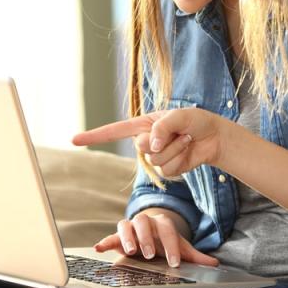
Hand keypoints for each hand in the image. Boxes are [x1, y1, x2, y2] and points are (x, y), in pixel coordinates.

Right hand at [72, 108, 228, 177]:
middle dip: (162, 140)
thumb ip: (162, 128)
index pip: (113, 131)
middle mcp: (146, 141)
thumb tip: (151, 146)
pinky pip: (168, 170)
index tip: (74, 140)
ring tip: (186, 140)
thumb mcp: (180, 117)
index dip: (93, 136)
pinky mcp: (167, 168)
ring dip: (176, 150)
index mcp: (143, 124)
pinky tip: (188, 151)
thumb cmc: (196, 121)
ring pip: (156, 161)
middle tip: (179, 132)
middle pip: (141, 148)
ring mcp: (156, 156)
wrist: (213, 138)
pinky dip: (181, 160)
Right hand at [94, 211, 218, 267]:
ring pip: (126, 224)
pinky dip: (105, 241)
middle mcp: (146, 222)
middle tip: (150, 254)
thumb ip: (196, 256)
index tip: (174, 262)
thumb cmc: (166, 243)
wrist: (150, 236)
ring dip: (128, 237)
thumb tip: (215, 263)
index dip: (171, 246)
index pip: (168, 230)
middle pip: (145, 223)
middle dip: (147, 238)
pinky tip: (100, 248)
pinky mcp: (118, 236)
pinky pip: (110, 236)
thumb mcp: (181, 249)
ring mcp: (131, 227)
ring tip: (131, 251)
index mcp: (162, 223)